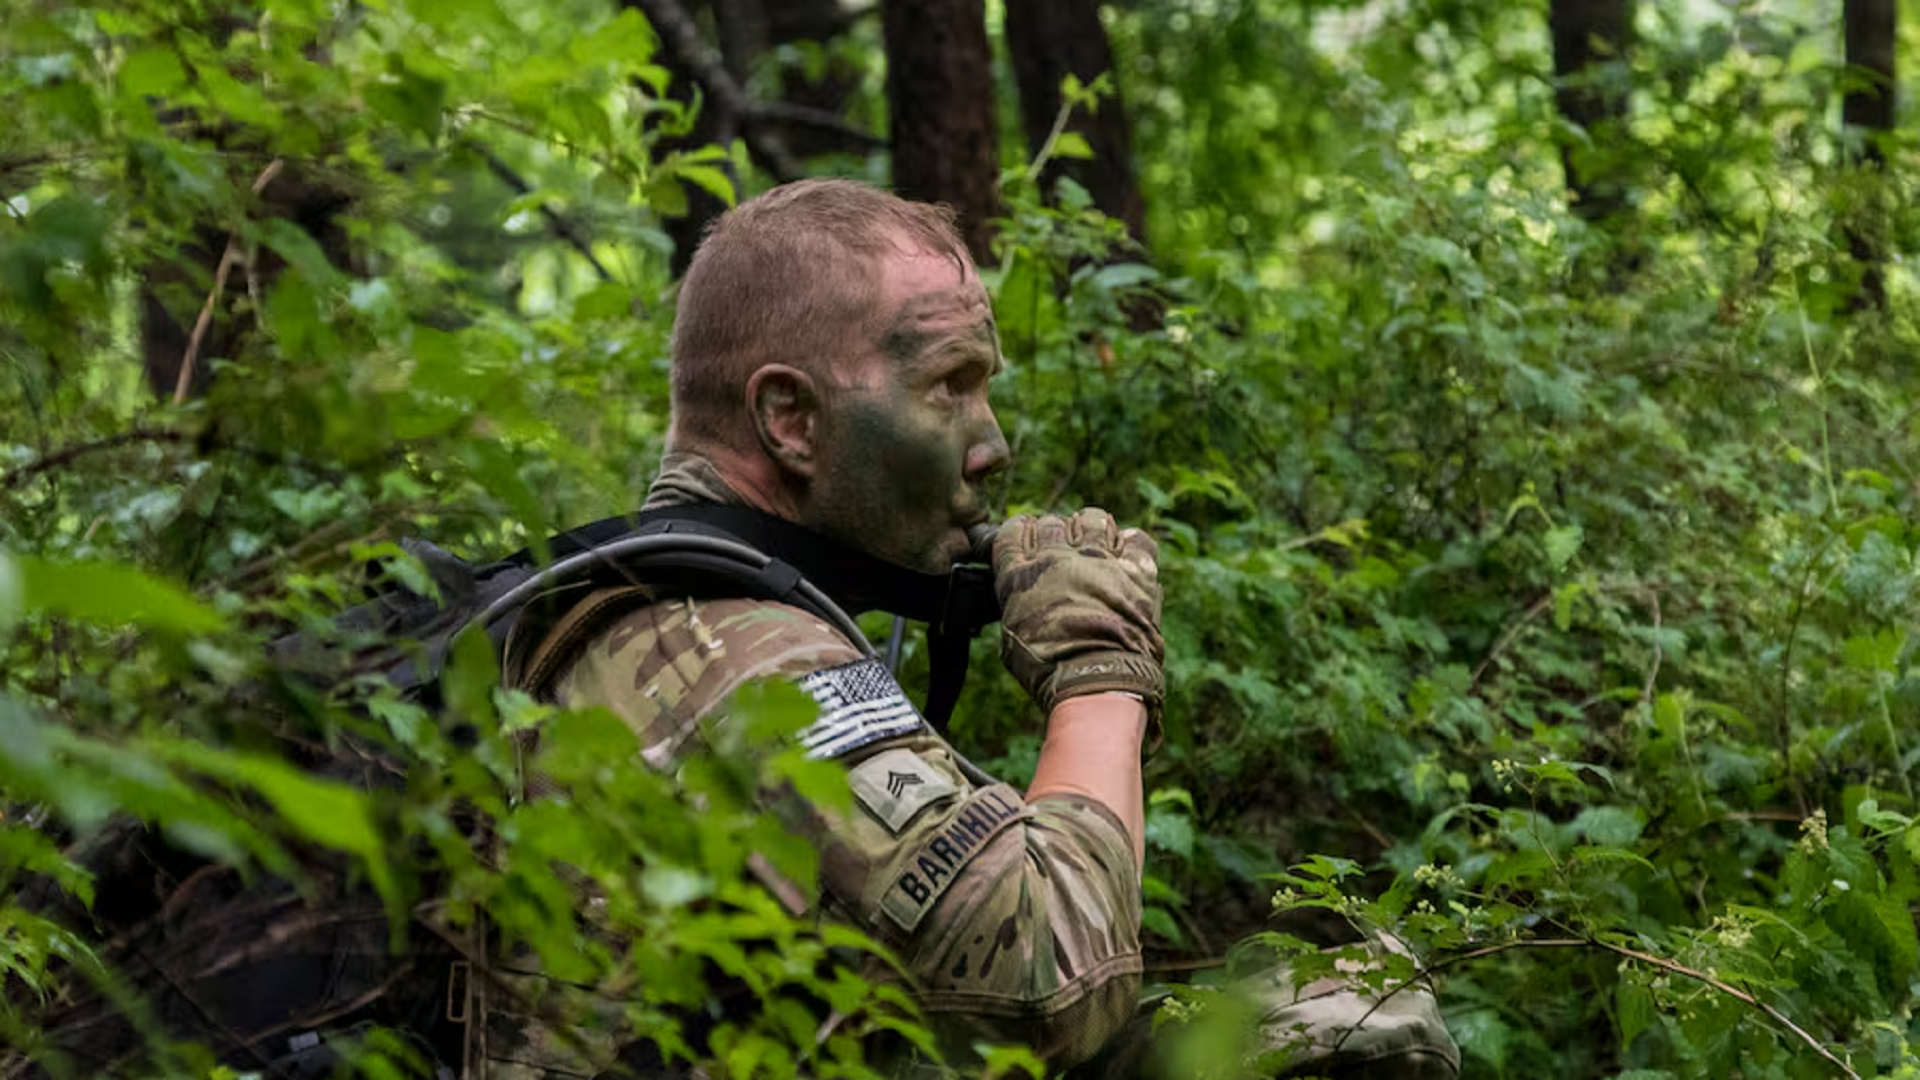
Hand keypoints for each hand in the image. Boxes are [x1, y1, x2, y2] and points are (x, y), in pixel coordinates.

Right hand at [993, 508, 1162, 716]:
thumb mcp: (1012, 638)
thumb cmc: (1049, 670)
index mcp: (1021, 575)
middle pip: (1052, 523)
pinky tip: (1125, 556)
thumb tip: (1021, 602)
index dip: (1019, 534)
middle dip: (1054, 534)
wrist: (1096, 680)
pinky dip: (1131, 544)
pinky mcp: (1135, 569)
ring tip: (1094, 547)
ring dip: (1091, 529)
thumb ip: (1016, 607)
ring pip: (1093, 519)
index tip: (1025, 541)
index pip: (1013, 531)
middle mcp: (1057, 558)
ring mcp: (1099, 559)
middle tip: (1062, 554)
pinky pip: (1136, 538)